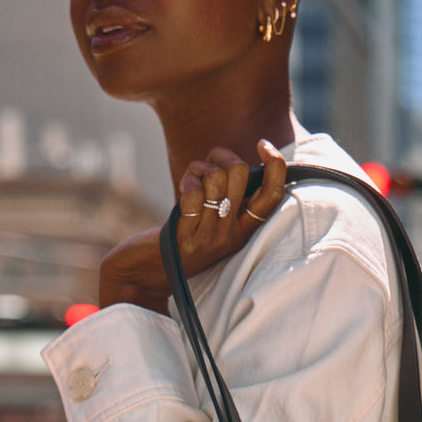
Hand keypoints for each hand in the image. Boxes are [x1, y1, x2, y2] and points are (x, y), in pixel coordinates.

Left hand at [98, 140, 287, 314]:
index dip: (276, 165)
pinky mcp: (185, 239)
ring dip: (199, 168)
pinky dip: (188, 181)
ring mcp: (209, 238)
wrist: (145, 276)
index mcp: (243, 230)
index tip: (263, 145)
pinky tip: (183, 188)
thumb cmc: (178, 240)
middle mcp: (231, 235)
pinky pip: (194, 194)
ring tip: (190, 180)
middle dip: (221, 155)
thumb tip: (233, 164)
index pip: (274, 196)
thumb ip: (227, 199)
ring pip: (216, 178)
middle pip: (241, 173)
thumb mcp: (212, 223)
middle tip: (207, 164)